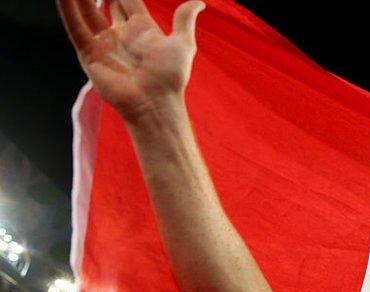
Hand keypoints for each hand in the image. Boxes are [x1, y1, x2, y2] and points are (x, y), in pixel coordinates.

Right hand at [56, 0, 205, 119]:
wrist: (154, 101)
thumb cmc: (171, 76)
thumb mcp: (183, 43)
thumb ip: (184, 20)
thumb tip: (199, 3)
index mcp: (142, 29)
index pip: (126, 0)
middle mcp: (121, 34)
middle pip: (104, 3)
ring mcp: (104, 44)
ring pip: (86, 12)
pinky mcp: (89, 54)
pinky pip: (75, 27)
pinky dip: (67, 10)